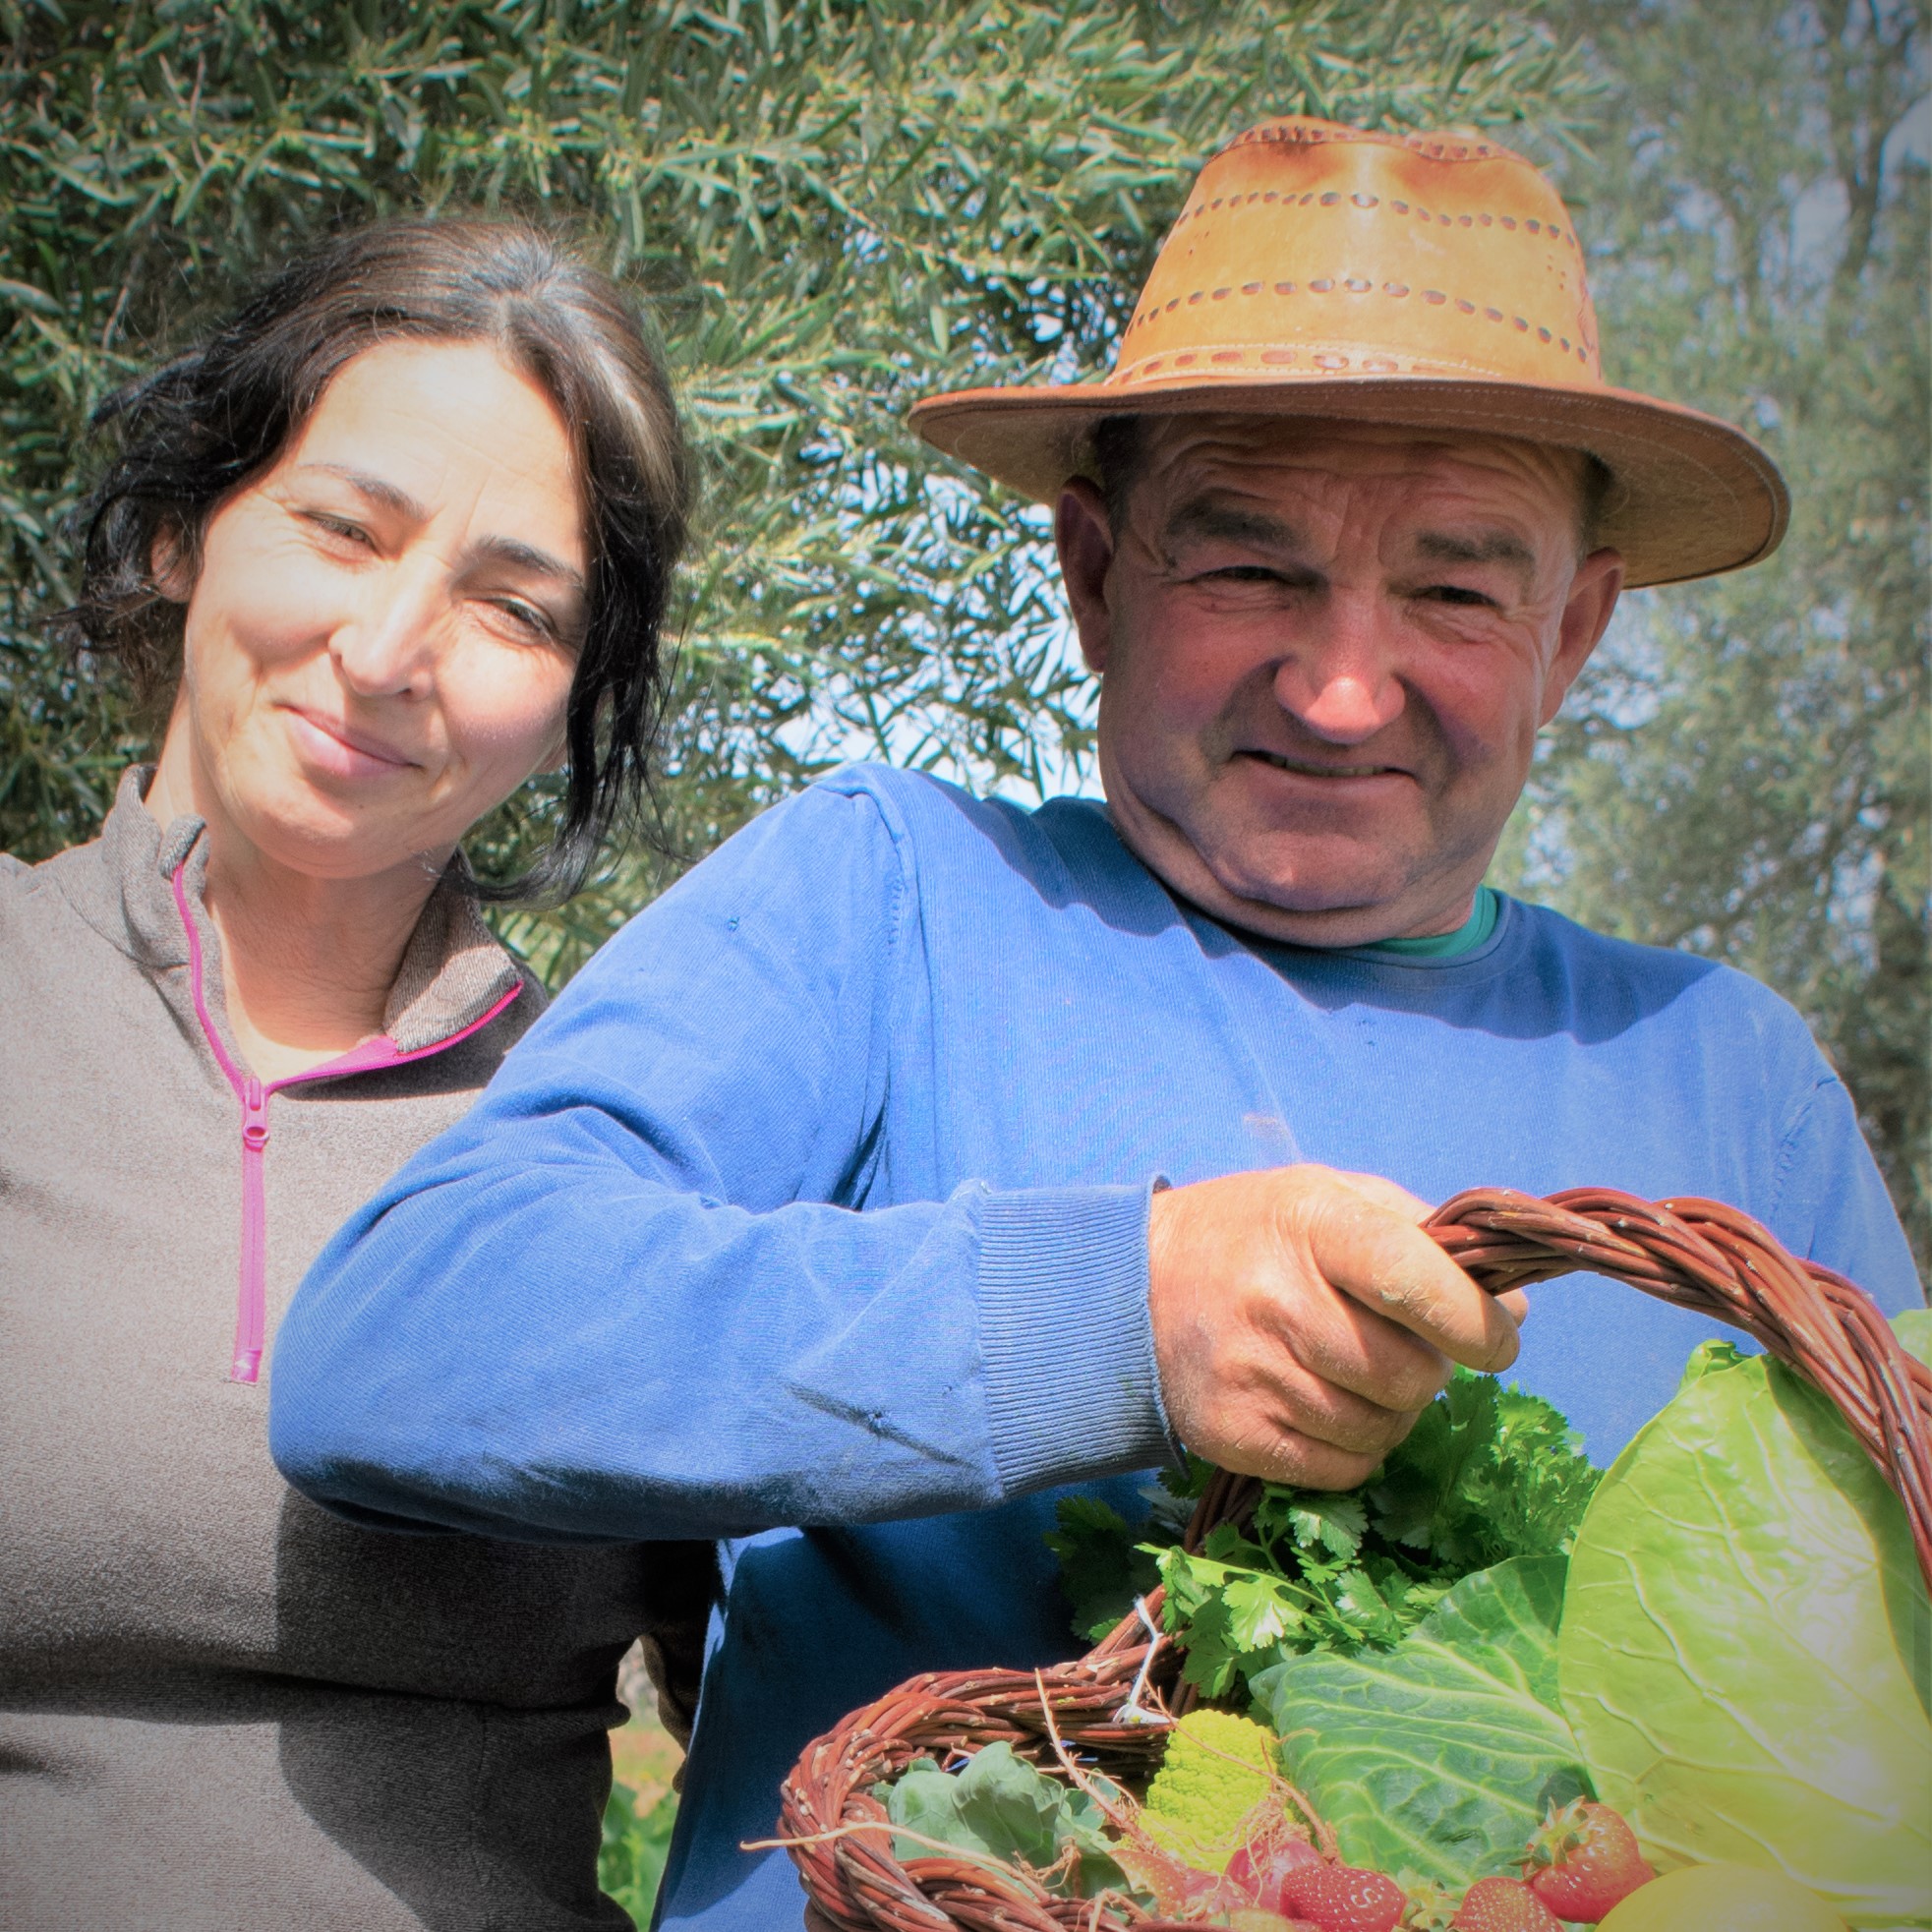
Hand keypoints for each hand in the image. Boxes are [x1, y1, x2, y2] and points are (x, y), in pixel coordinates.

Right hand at [1148, 1164, 1523, 1488]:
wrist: (1133, 1286)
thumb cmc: (1256, 1235)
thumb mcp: (1331, 1197)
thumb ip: (1425, 1238)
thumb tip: (1513, 1311)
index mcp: (1312, 1225)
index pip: (1415, 1280)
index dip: (1472, 1321)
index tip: (1497, 1342)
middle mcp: (1278, 1300)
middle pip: (1409, 1374)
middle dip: (1431, 1370)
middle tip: (1405, 1347)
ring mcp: (1252, 1373)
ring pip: (1382, 1429)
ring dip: (1393, 1410)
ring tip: (1360, 1373)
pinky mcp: (1235, 1433)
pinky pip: (1343, 1468)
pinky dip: (1357, 1447)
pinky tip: (1330, 1406)